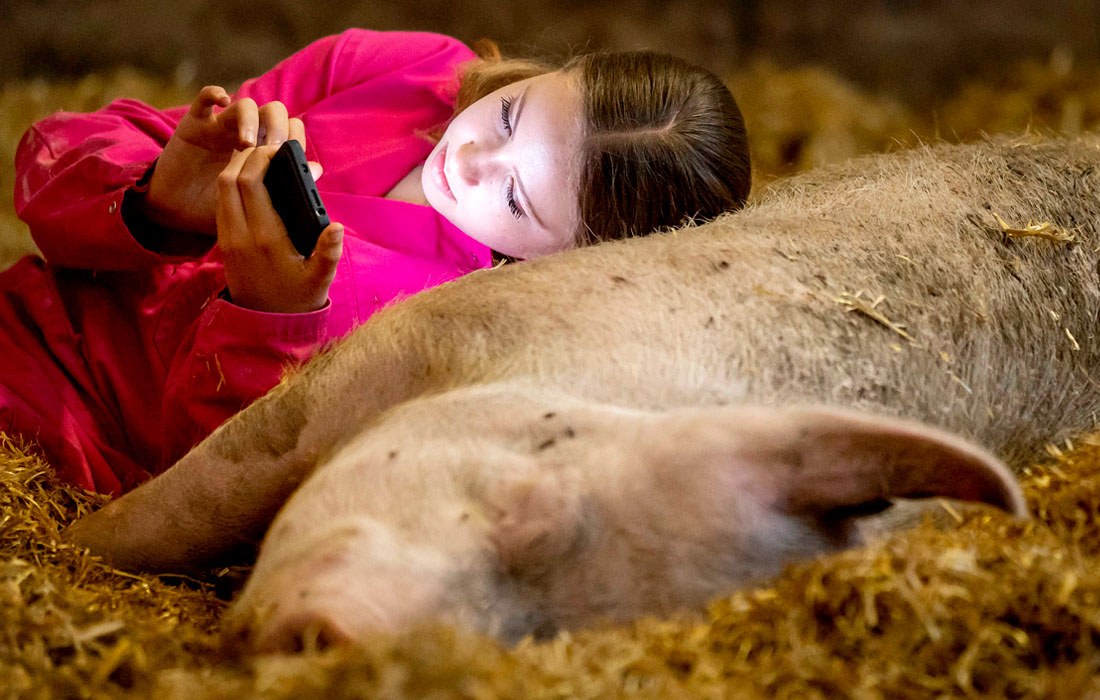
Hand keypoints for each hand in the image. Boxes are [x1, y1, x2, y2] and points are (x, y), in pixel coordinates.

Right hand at [143, 86, 320, 235]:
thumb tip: (318, 169)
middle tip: (275, 150)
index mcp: (263, 152)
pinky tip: (222, 99)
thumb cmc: (219, 208)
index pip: (289, 130)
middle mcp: (245, 134)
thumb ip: (284, 185)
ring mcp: (220, 127)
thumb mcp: (253, 201)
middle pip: (272, 112)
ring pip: (245, 105)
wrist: (178, 213)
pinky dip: (213, 93)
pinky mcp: (194, 124)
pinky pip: (203, 99)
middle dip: (278, 126)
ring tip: (248, 145)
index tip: (295, 158)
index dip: (295, 137)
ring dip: (251, 120)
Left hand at [216, 144, 343, 313]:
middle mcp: (240, 235)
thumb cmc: (298, 298)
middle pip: (229, 178)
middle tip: (269, 149)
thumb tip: (336, 226)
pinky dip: (232, 184)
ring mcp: (228, 238)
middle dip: (247, 156)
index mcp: (266, 238)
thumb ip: (329, 252)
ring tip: (261, 160)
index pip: (251, 183)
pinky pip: (221, 203)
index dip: (261, 158)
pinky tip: (252, 182)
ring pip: (221, 189)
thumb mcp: (320, 279)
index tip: (280, 150)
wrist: (266, 324)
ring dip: (237, 168)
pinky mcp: (223, 242)